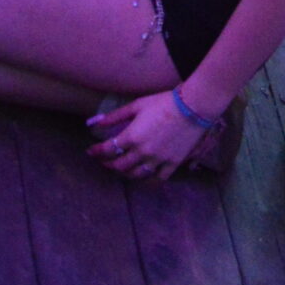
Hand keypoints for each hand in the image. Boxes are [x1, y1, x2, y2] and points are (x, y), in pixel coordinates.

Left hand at [86, 91, 217, 181]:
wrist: (193, 107)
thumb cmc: (164, 103)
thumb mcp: (137, 105)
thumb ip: (115, 116)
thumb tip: (96, 123)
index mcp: (131, 137)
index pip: (107, 150)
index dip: (96, 152)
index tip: (90, 152)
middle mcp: (142, 152)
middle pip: (119, 165)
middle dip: (108, 164)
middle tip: (105, 161)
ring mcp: (158, 159)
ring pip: (136, 174)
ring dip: (126, 173)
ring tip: (123, 169)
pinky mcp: (173, 163)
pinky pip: (158, 179)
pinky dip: (149, 181)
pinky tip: (145, 179)